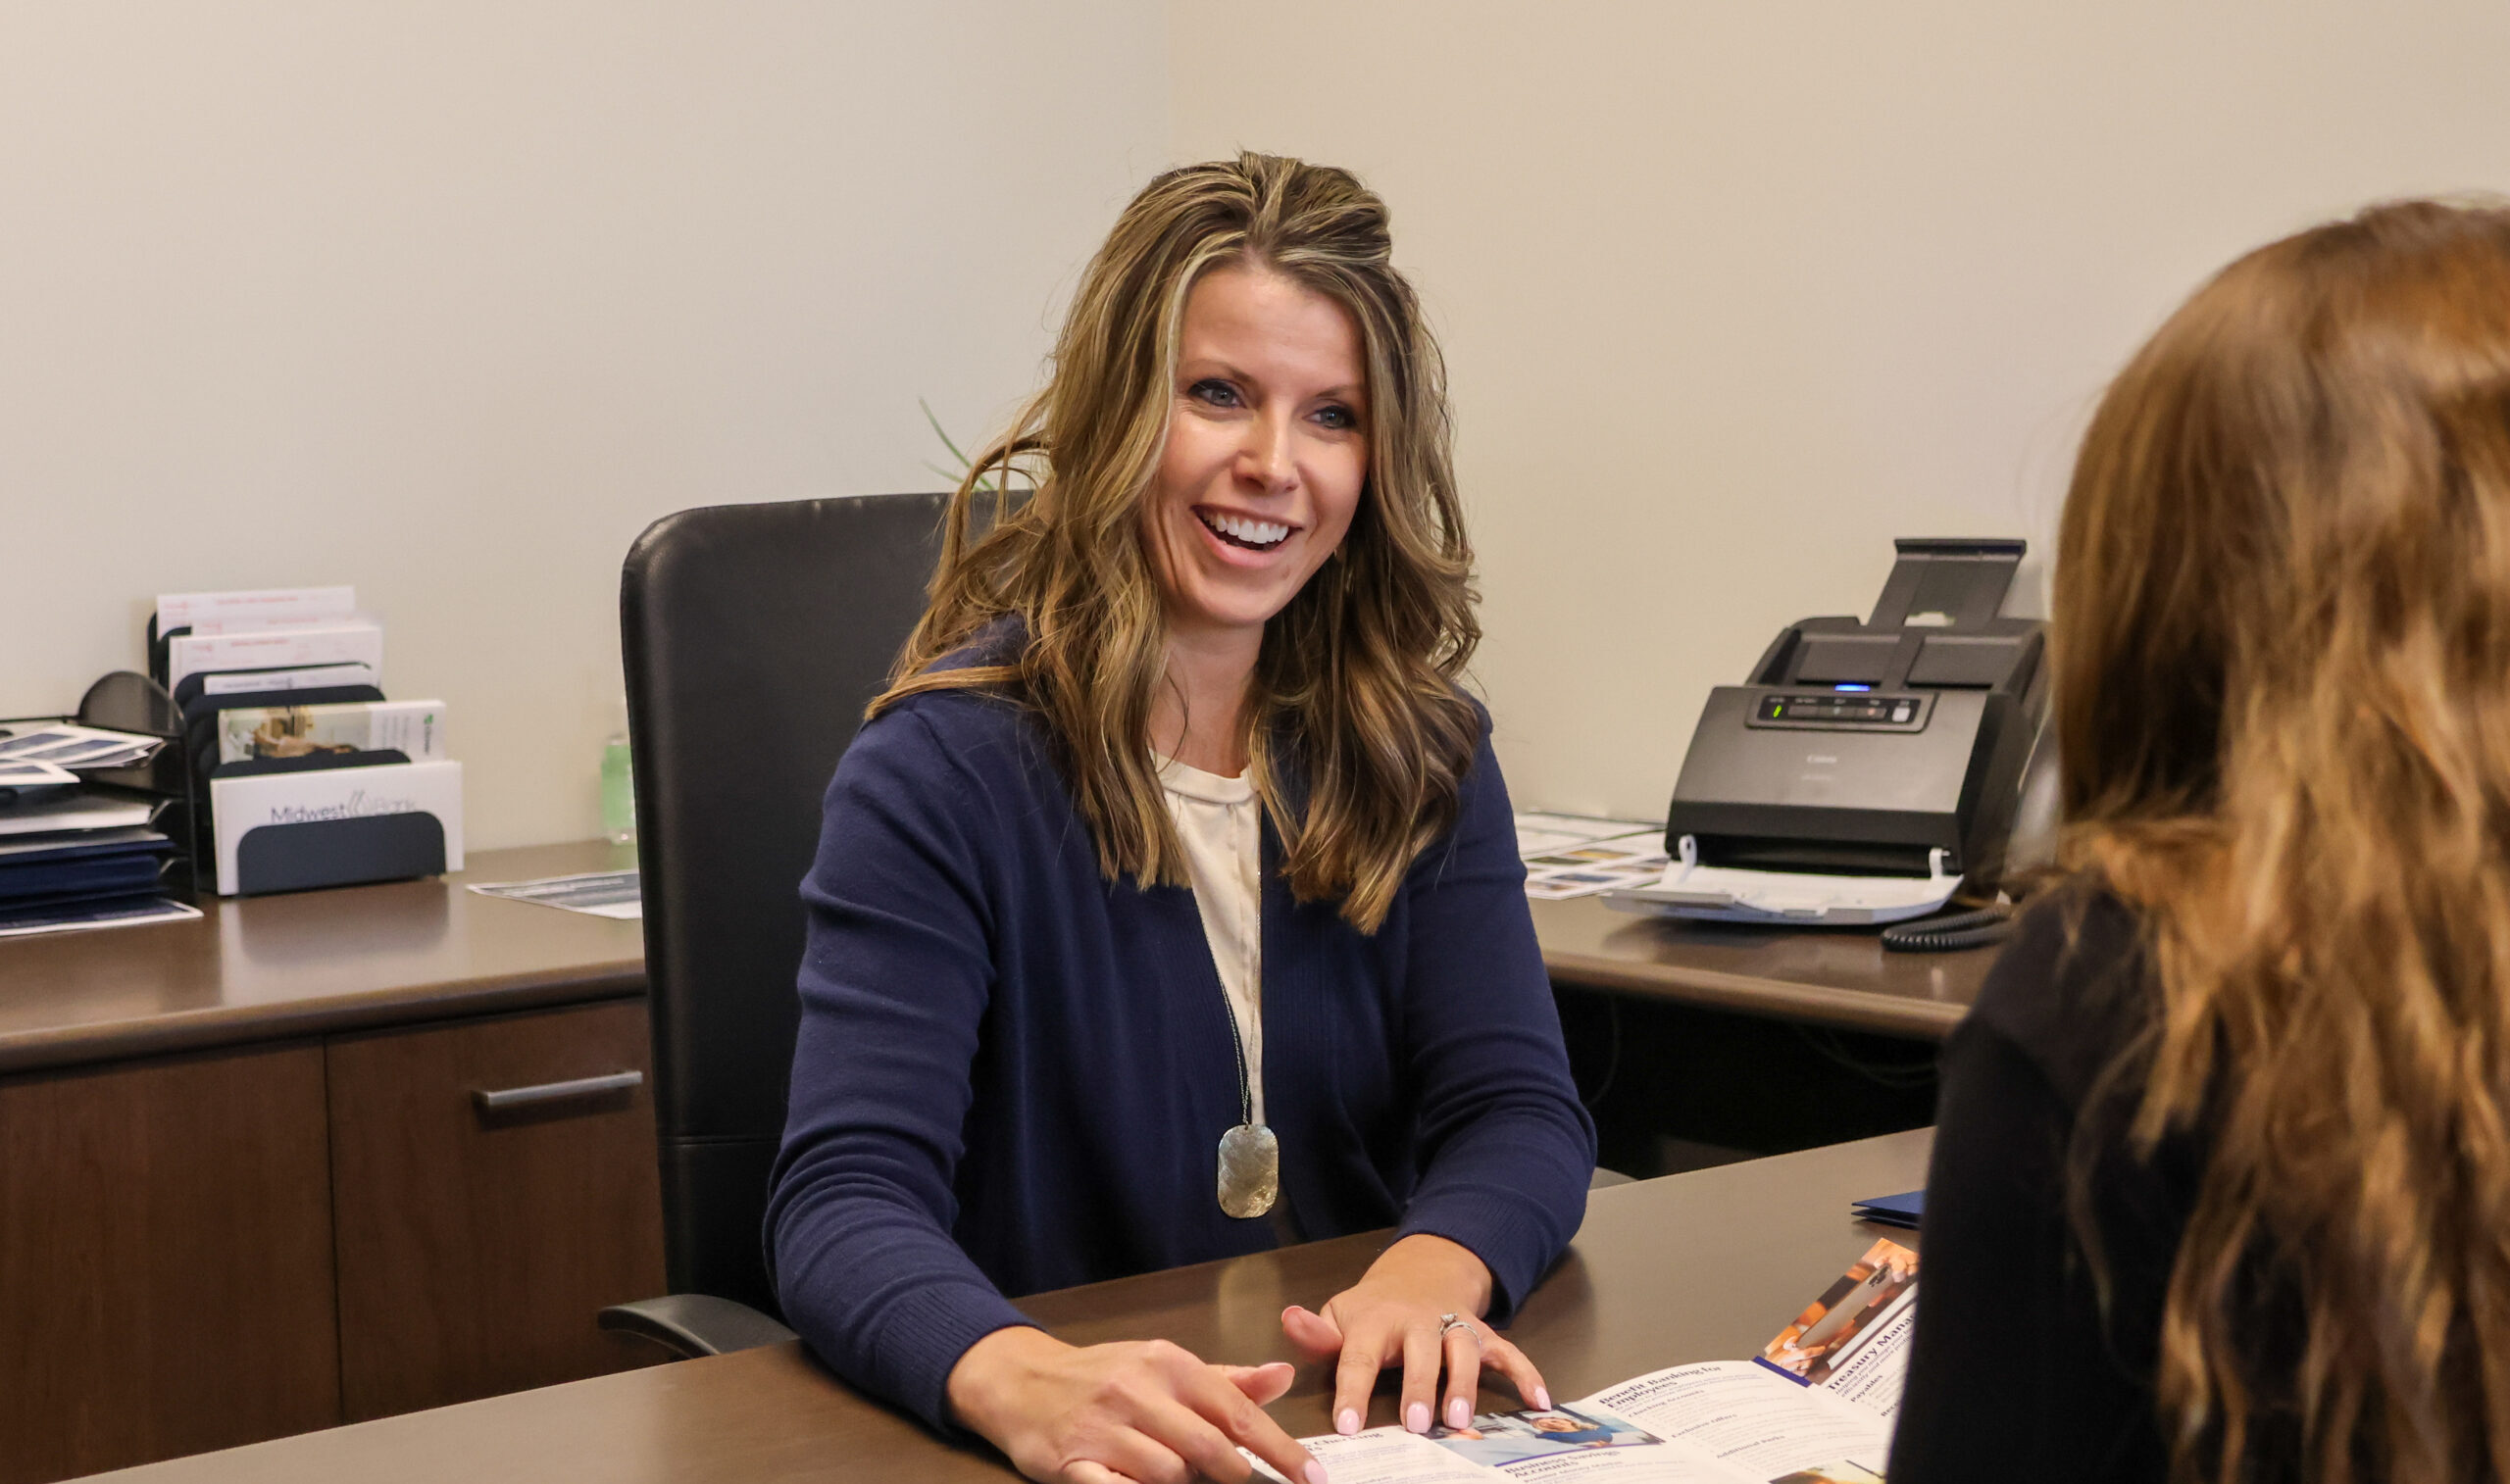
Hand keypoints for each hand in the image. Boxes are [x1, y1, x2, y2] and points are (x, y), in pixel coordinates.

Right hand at [945, 1325, 1324, 1483]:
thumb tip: (1284, 1374)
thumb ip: (1227, 1378)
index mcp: (1169, 1364)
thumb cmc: (1106, 1375)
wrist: (1023, 1379)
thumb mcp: (1165, 1365)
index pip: (1237, 1413)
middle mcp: (1137, 1391)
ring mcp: (1102, 1428)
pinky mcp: (1071, 1462)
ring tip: (1177, 1475)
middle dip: (1237, 1476)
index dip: (1281, 1450)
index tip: (1312, 1477)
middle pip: (1209, 1450)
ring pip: (1169, 1475)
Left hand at [1279, 1234, 1549, 1438]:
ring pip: (1463, 1349)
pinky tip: (1539, 1401)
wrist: (1420, 1274)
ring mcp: (1453, 1325)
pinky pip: (1508, 1351)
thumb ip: (1316, 1332)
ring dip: (1464, 1382)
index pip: (1358, 1358)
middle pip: (1421, 1352)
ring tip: (1462, 1419)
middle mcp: (1418, 1321)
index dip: (1352, 1392)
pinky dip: (1526, 1373)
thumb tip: (1289, 1320)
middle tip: (1418, 1425)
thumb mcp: (1338, 1316)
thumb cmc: (1372, 1311)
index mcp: (1375, 1322)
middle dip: (1420, 1387)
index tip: (1347, 1427)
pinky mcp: (1483, 1333)